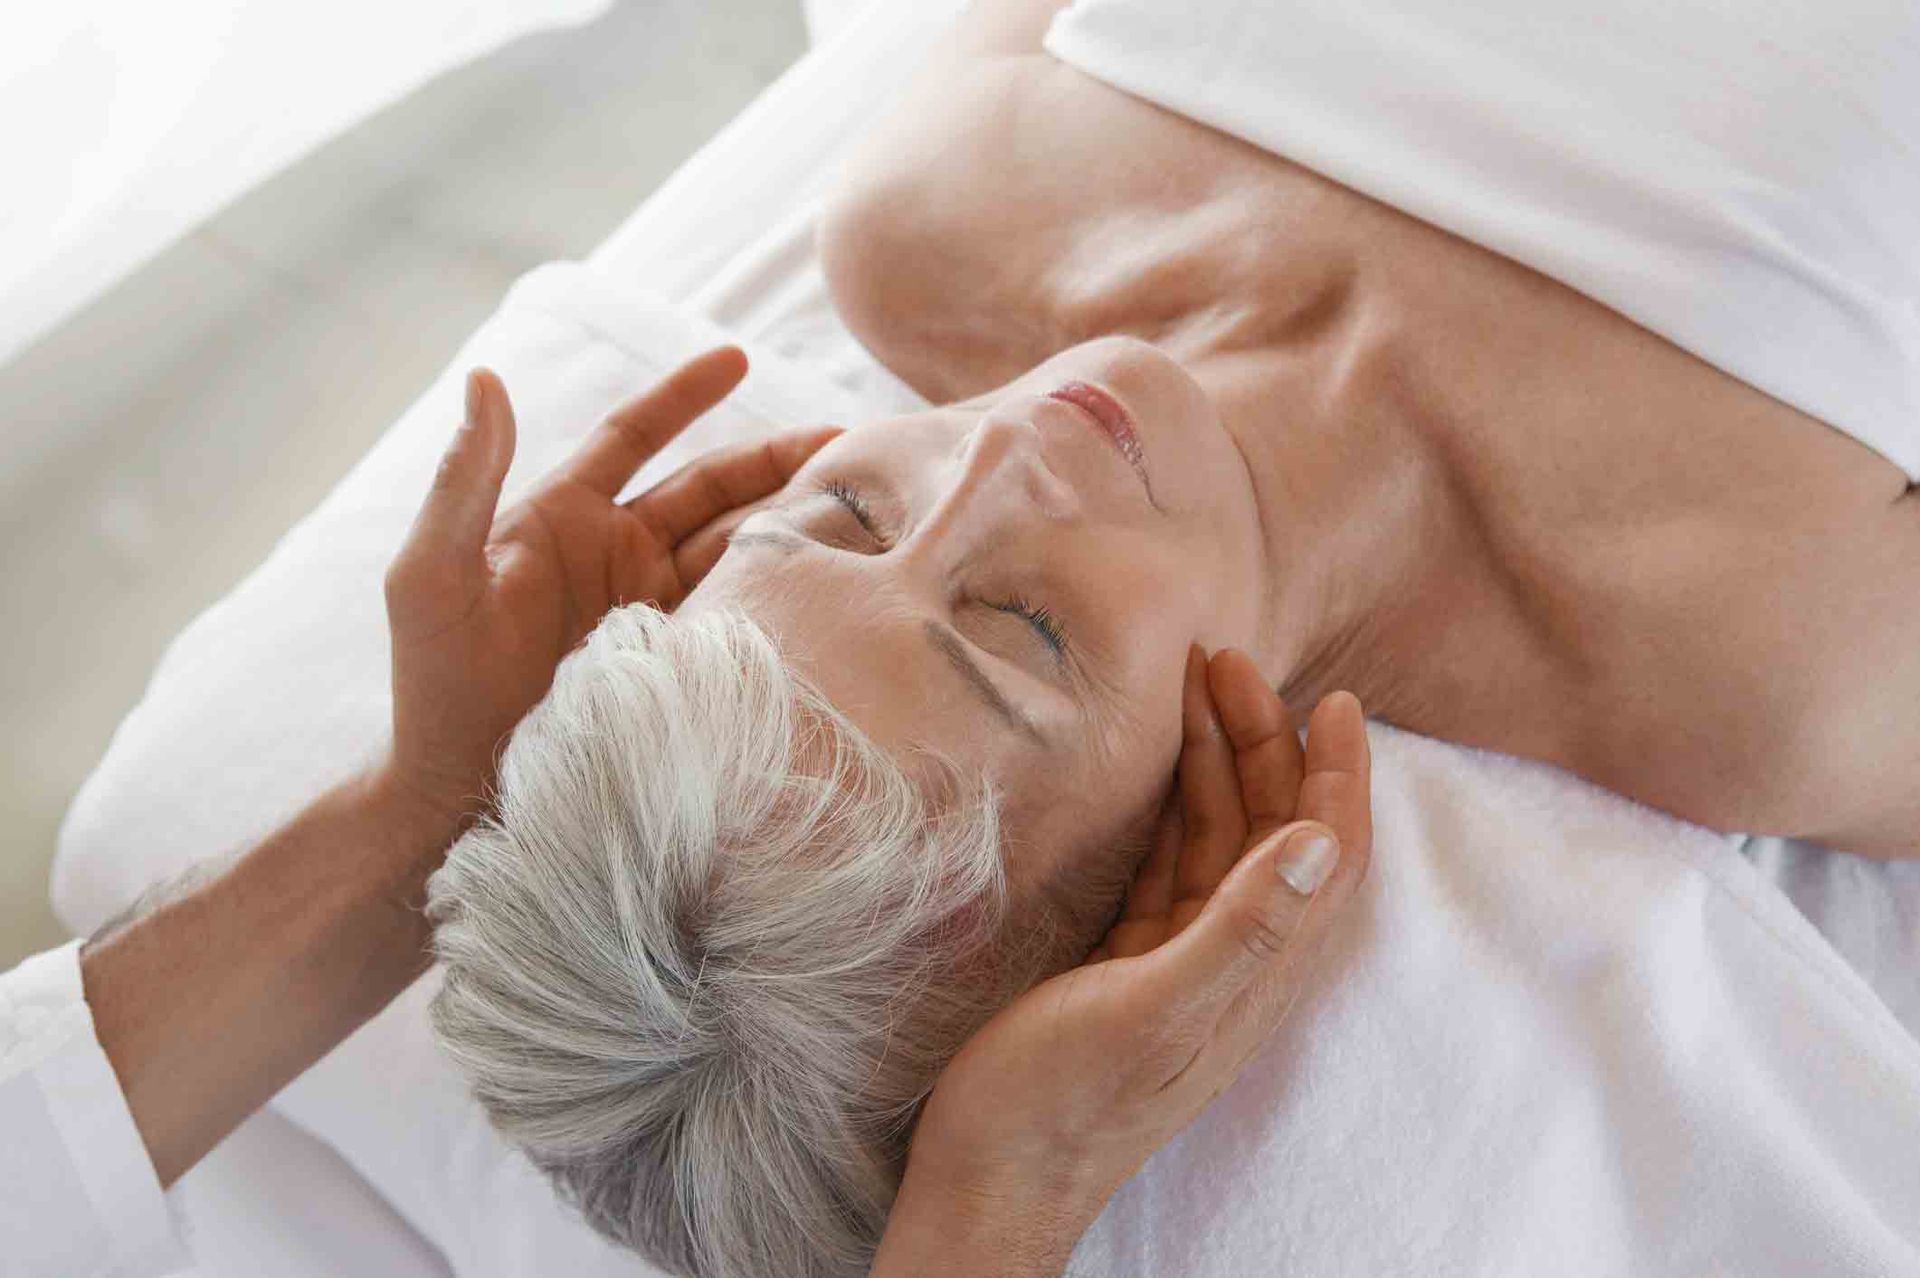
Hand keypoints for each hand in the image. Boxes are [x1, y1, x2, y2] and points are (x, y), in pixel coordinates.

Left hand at [381, 347, 835, 822]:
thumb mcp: (433, 577)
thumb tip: (484, 378)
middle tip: (849, 443)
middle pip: (711, 489)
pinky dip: (787, 593)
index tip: (737, 356)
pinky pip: (743, 614)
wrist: (462, 796)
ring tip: (863, 505)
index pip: (636, 435)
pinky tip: (833, 582)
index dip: (685, 393)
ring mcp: (652, 610)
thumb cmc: (434, 685)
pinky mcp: (679, 663)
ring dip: (793, 523)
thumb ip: (462, 481)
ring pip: (738, 547)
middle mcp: (616, 554)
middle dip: (776, 459)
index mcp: (562, 516)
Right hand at [876, 647, 1371, 1275]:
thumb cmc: (1061, 1108)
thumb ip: (1240, 931)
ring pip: (1215, 840)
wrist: (988, 1180)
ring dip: (1212, 763)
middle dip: (1264, 742)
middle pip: (1272, 831)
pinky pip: (1165, 865)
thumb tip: (1320, 840)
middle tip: (1226, 662)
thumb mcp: (1152, 1014)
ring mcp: (1180, 961)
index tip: (1332, 699)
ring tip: (1187, 687)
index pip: (1327, 856)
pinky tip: (1146, 768)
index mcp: (1255, 973)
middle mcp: (1232, 961)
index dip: (1338, 775)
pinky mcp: (1129, 964)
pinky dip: (1164, 807)